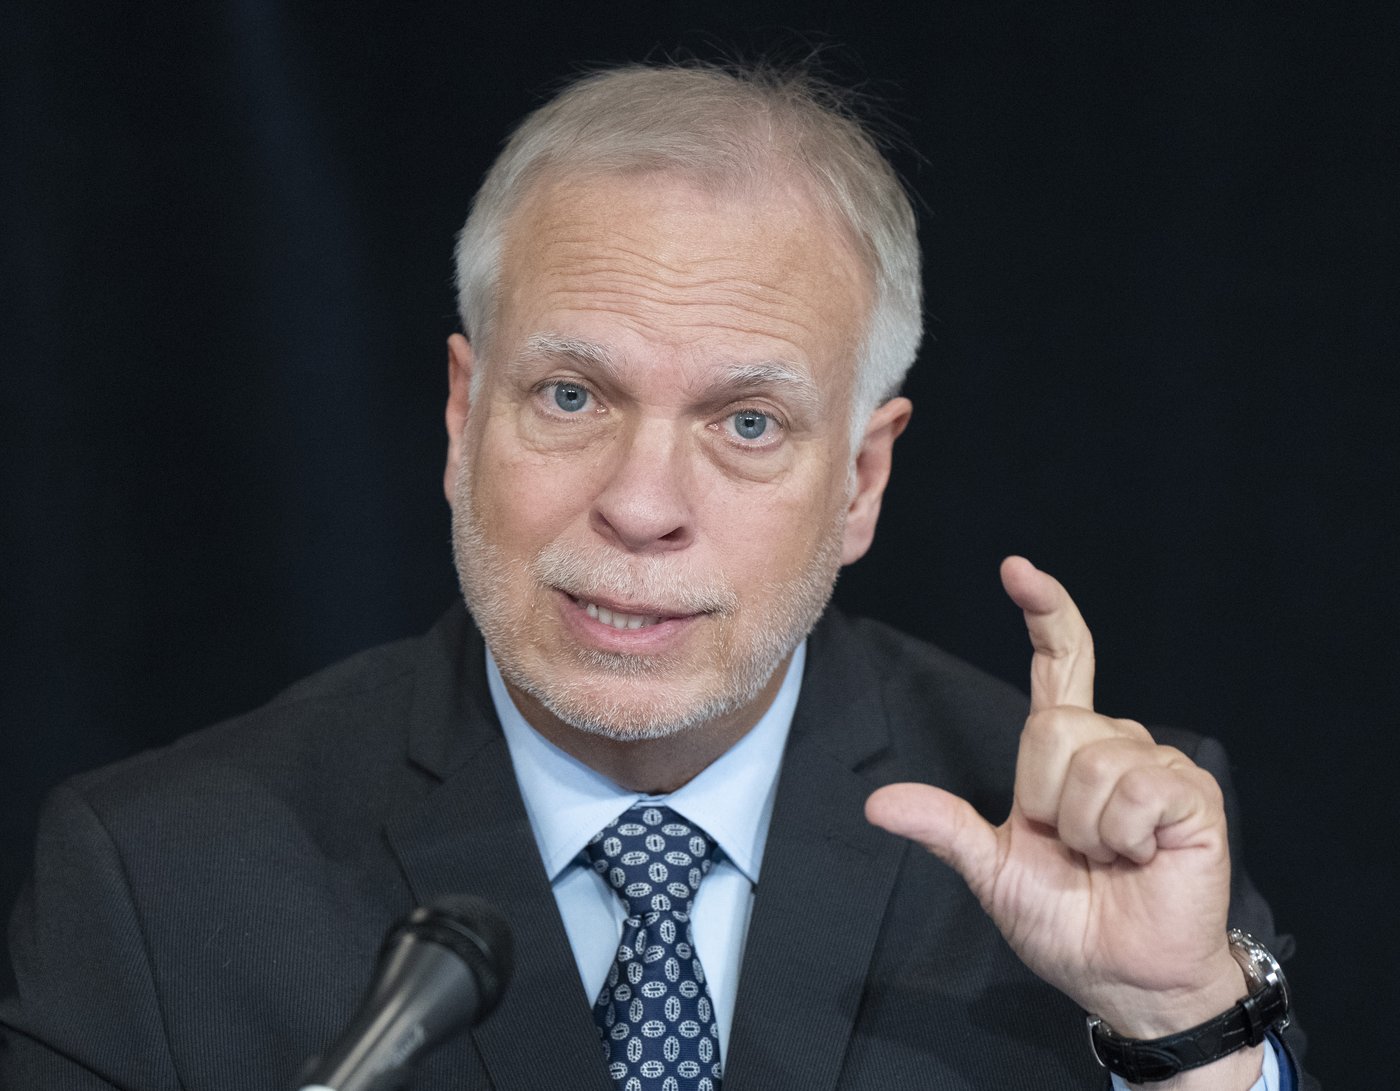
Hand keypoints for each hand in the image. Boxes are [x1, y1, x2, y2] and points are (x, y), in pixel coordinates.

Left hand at [866, 557, 1251, 1050]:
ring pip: (1089, 761)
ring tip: (1110, 857)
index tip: (1018, 570)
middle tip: (1073, 847)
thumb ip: (944, 827)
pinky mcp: (1191, 794)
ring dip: (1084, 827)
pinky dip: (1121, 836)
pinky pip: (1133, 790)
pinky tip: (1142, 856)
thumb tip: (876, 803)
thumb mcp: (993, 870)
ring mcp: (1157, 763)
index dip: (1044, 615)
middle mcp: (1114, 743)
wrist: (1124, 978)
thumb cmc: (1068, 922)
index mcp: (1068, 752)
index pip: (1061, 665)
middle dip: (1045, 799)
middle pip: (1052, 726)